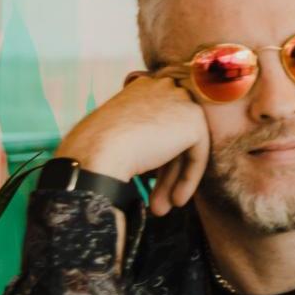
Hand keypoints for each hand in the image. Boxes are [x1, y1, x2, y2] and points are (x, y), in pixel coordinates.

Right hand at [51, 71, 209, 215]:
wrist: (98, 152)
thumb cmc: (97, 147)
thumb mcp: (121, 132)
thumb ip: (146, 133)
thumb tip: (164, 152)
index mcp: (144, 86)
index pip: (160, 123)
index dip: (158, 154)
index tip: (149, 179)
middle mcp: (165, 88)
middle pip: (173, 136)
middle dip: (166, 172)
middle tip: (157, 200)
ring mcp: (182, 102)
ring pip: (185, 148)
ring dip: (173, 181)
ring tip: (161, 208)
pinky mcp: (194, 121)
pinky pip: (197, 156)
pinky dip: (187, 179)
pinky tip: (176, 200)